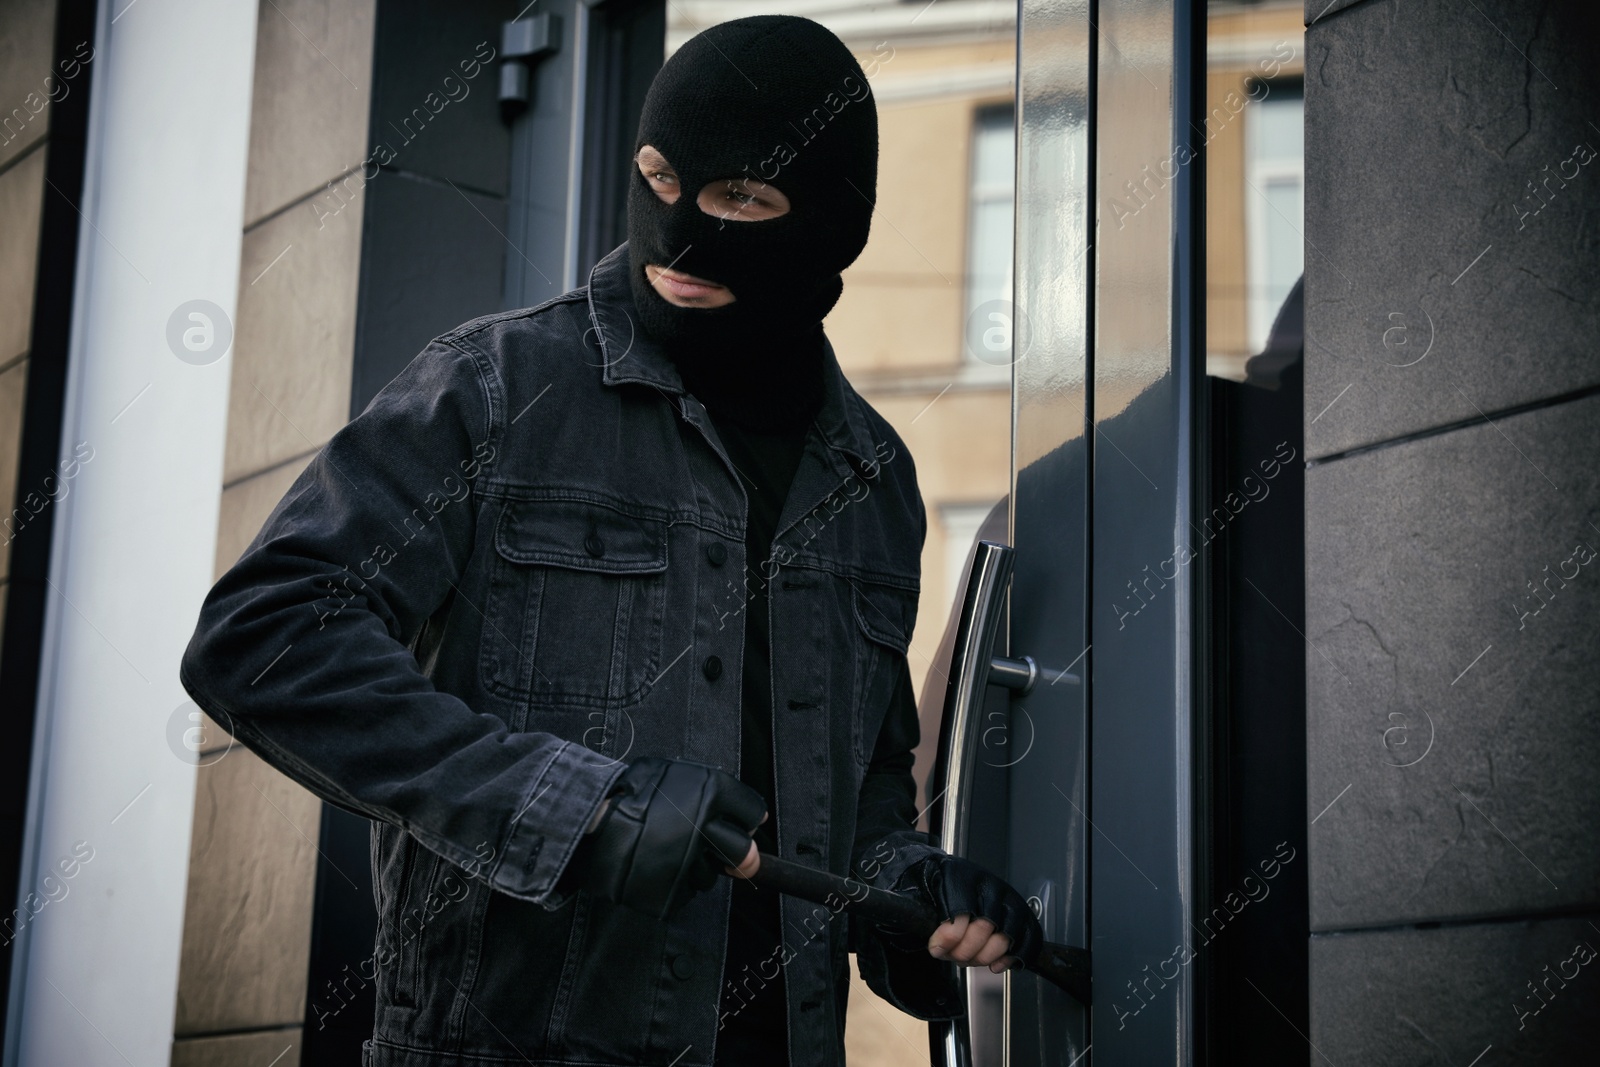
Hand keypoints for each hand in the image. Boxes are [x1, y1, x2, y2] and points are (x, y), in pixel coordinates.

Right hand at [576, 757, 765, 917]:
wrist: (586, 824)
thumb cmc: (631, 795)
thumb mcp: (674, 774)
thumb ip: (719, 798)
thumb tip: (758, 826)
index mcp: (710, 790)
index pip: (753, 812)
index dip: (743, 819)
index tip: (733, 822)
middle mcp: (705, 825)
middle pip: (743, 851)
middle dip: (730, 851)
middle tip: (708, 845)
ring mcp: (688, 862)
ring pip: (712, 874)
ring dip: (696, 866)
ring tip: (665, 849)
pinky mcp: (672, 892)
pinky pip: (687, 892)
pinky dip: (675, 883)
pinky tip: (655, 866)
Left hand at [895, 854, 1042, 972]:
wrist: (950, 875)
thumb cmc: (935, 886)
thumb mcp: (919, 892)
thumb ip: (920, 913)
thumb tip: (936, 944)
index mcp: (961, 875)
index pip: (961, 910)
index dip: (949, 937)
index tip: (937, 948)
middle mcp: (989, 884)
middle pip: (984, 927)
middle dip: (965, 951)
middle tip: (952, 956)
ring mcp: (1008, 898)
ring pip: (1005, 937)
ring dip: (985, 957)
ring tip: (969, 959)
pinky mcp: (1022, 913)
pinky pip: (1028, 940)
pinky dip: (1012, 958)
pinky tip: (996, 964)